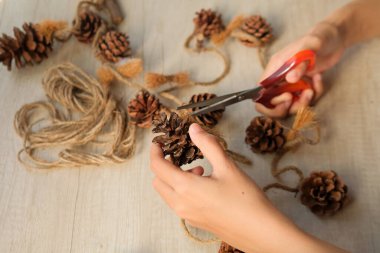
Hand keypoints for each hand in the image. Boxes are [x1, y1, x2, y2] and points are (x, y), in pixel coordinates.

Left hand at [150, 123, 345, 252]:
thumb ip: (208, 144)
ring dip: (174, 178)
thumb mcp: (227, 166)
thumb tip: (193, 129)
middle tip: (179, 155)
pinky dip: (182, 190)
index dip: (156, 152)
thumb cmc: (245, 199)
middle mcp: (180, 203)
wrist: (259, 231)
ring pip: (167, 192)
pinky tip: (205, 185)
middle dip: (164, 165)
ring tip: (200, 169)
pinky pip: (178, 202)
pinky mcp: (194, 221)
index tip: (159, 142)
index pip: (158, 167)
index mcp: (185, 187)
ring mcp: (186, 215)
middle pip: (158, 181)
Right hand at [257, 22, 345, 117]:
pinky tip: (319, 79)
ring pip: (290, 105)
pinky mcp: (304, 86)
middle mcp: (281, 78)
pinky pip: (306, 99)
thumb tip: (290, 79)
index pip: (262, 92)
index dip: (270, 101)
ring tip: (311, 90)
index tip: (288, 97)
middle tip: (300, 97)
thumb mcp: (310, 46)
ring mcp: (292, 83)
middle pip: (273, 104)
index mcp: (275, 68)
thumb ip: (299, 64)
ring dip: (302, 103)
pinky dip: (314, 93)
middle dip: (286, 107)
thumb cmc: (320, 37)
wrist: (335, 37)